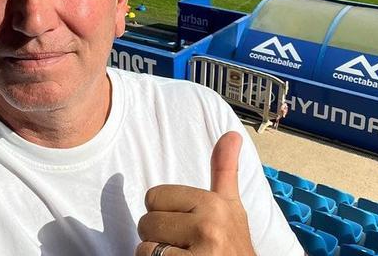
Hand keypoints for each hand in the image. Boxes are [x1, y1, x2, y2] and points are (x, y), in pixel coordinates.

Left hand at [136, 131, 254, 255]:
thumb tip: (231, 134)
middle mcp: (210, 226)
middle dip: (160, 240)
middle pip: (146, 222)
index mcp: (215, 204)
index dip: (166, 216)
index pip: (154, 196)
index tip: (190, 230)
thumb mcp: (232, 209)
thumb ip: (225, 171)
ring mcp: (202, 253)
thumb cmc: (233, 248)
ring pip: (144, 249)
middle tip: (187, 251)